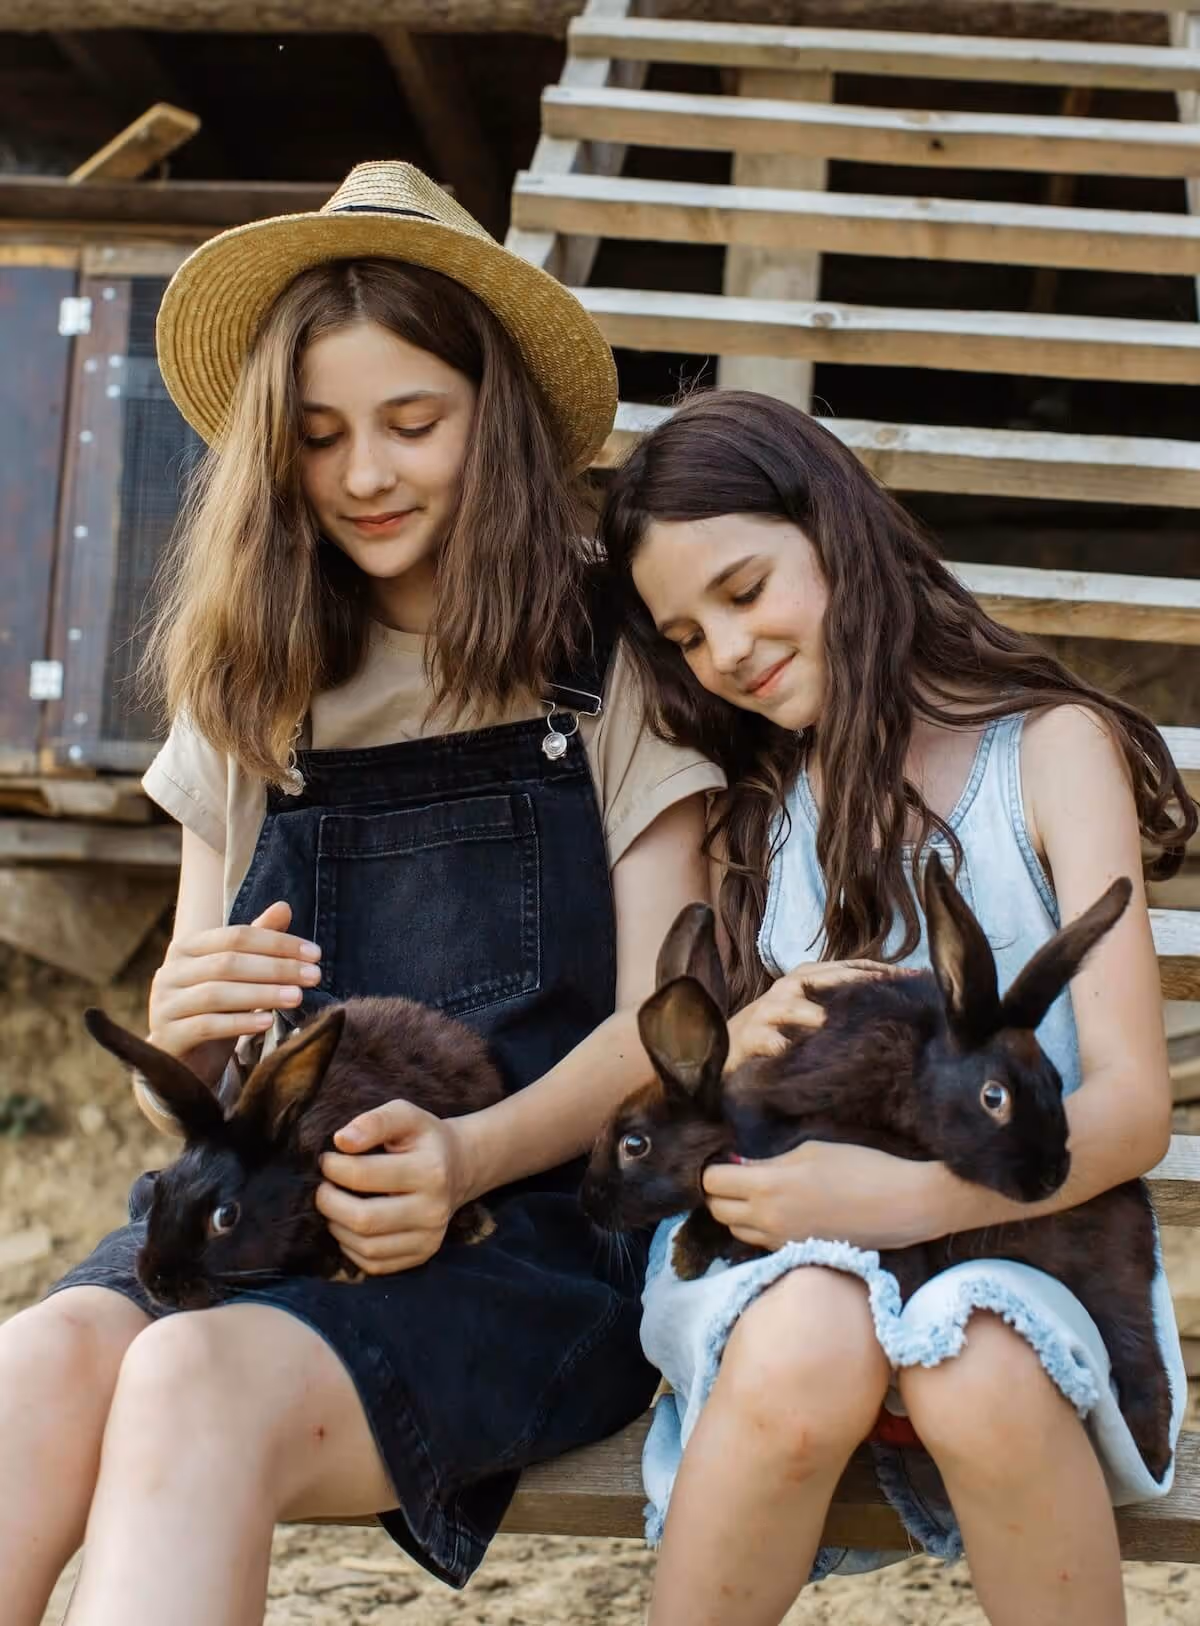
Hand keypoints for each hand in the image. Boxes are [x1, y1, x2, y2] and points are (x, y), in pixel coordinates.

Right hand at [148, 900, 321, 1083]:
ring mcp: (164, 1004)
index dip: (278, 943)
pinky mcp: (167, 1036)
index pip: (236, 936)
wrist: (183, 1060)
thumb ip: (257, 940)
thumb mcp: (237, 975)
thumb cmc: (215, 1010)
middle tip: (314, 976)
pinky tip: (268, 1023)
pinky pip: (206, 1026)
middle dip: (277, 968)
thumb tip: (284, 906)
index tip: (315, 954)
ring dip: (263, 994)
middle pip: (228, 963)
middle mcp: (170, 972)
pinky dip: (239, 1023)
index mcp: (187, 948)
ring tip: (298, 997)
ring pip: (217, 994)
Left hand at [316, 1100, 468, 1274]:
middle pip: (363, 1220)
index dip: (334, 1167)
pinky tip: (351, 1225)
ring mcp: (430, 1238)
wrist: (458, 1167)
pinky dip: (351, 1247)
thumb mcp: (404, 1115)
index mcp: (430, 1170)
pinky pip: (374, 1264)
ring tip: (336, 1204)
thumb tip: (341, 1141)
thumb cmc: (423, 1138)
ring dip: (337, 1226)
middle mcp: (434, 1210)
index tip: (327, 1159)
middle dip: (329, 1203)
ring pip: (366, 1247)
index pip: (364, 1175)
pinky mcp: (422, 1256)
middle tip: (323, 1187)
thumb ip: (374, 1121)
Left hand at [703, 1140, 941, 1252]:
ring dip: (736, 1212)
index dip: (712, 1169)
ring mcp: (782, 1242)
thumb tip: (739, 1166)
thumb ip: (769, 1162)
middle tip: (733, 1175)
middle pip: (717, 1211)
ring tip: (754, 1193)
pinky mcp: (797, 1254)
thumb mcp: (811, 1151)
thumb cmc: (861, 1167)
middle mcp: (768, 1219)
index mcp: (768, 1187)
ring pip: (736, 1230)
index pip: (712, 1183)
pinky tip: (776, 1211)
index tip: (723, 1159)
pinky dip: (758, 1227)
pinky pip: (760, 1242)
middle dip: (718, 1192)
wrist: (902, 1206)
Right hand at [725, 960, 890, 1069]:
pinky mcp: (749, 1037)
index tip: (913, 978)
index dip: (879, 971)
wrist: (727, 1050)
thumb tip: (890, 1004)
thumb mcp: (810, 1013)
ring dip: (813, 1014)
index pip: (847, 967)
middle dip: (859, 982)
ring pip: (792, 1005)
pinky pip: (769, 1040)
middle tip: (891, 992)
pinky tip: (795, 1053)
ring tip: (832, 1024)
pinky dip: (782, 1045)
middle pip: (824, 977)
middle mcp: (786, 988)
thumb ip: (840, 1005)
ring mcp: (765, 1011)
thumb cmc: (778, 1032)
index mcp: (804, 978)